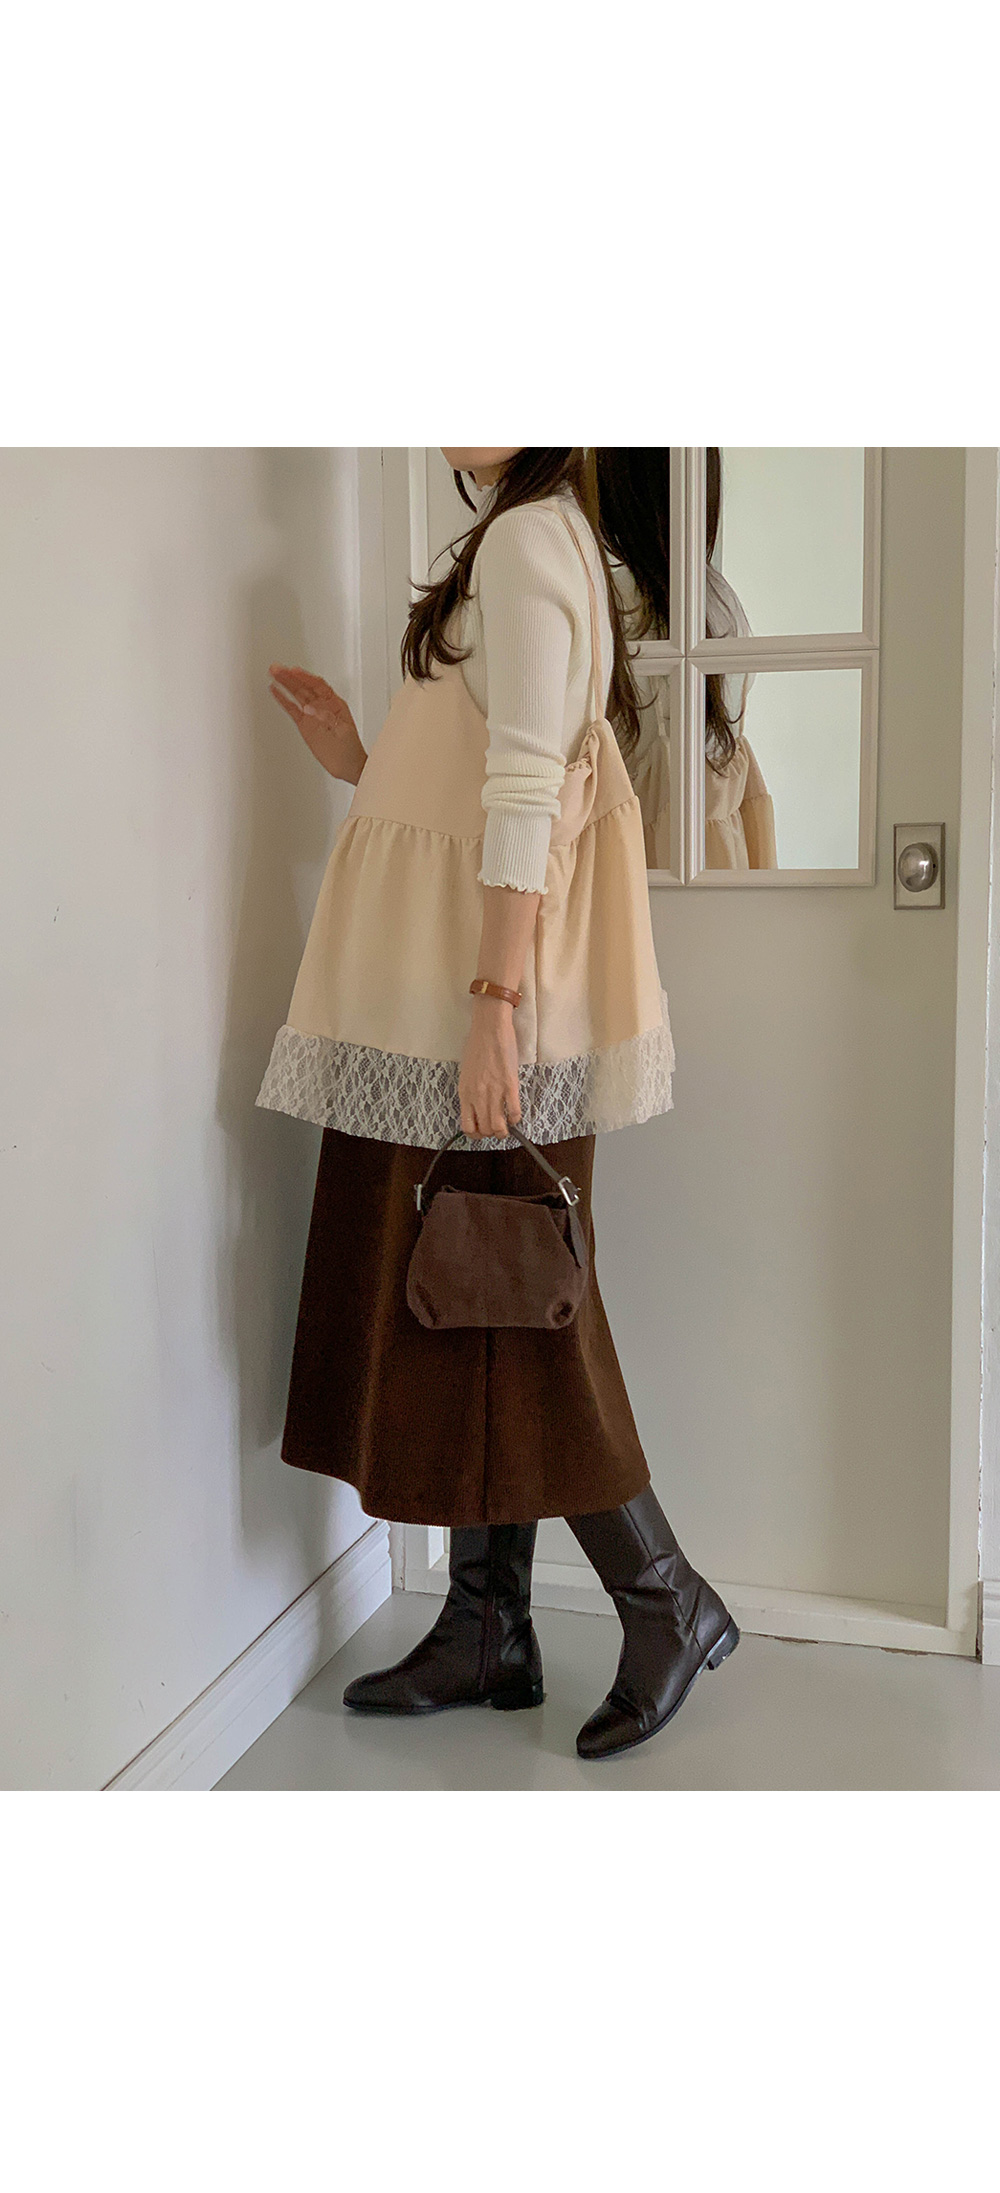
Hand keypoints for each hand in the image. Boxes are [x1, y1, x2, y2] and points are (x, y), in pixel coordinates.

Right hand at [268, 663, 367, 785]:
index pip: (318, 685)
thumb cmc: (350, 750)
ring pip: (297, 695)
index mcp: (335, 704)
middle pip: (305, 687)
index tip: (294, 670)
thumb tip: (309, 708)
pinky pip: (292, 709)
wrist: (348, 766)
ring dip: (285, 684)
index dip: (305, 677)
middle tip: (277, 668)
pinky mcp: (305, 725)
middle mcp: (323, 706)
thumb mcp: (342, 731)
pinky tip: (275, 691)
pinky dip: (283, 700)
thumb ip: (326, 718)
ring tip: (273, 674)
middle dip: (290, 677)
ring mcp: (312, 715)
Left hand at [459, 998, 521, 1137]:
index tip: (482, 1131)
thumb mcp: (466, 1073)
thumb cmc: (477, 1046)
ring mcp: (494, 1092)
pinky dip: (515, 1118)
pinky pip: (514, 1112)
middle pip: (484, 1130)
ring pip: (498, 1127)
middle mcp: (478, 1096)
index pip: (467, 1127)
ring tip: (507, 1127)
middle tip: (497, 1128)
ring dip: (504, 1131)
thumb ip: (470, 1092)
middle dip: (491, 1134)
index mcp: (465, 1093)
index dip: (476, 1135)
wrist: (489, 1028)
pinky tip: (515, 1114)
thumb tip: (477, 1107)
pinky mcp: (510, 1085)